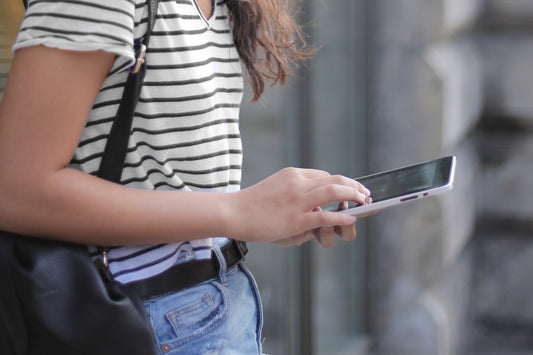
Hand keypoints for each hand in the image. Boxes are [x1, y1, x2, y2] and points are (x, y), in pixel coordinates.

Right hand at [230, 167, 369, 244]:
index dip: (341, 184)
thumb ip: (296, 196)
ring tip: (364, 202)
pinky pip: (326, 215)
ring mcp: (298, 201)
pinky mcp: (296, 219)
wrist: (232, 212)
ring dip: (353, 196)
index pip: (324, 176)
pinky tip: (351, 218)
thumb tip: (314, 210)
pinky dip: (342, 216)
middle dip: (354, 187)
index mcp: (293, 175)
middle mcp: (298, 183)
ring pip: (334, 192)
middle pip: (335, 180)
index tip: (350, 190)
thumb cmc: (252, 205)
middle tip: (365, 194)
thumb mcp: (276, 190)